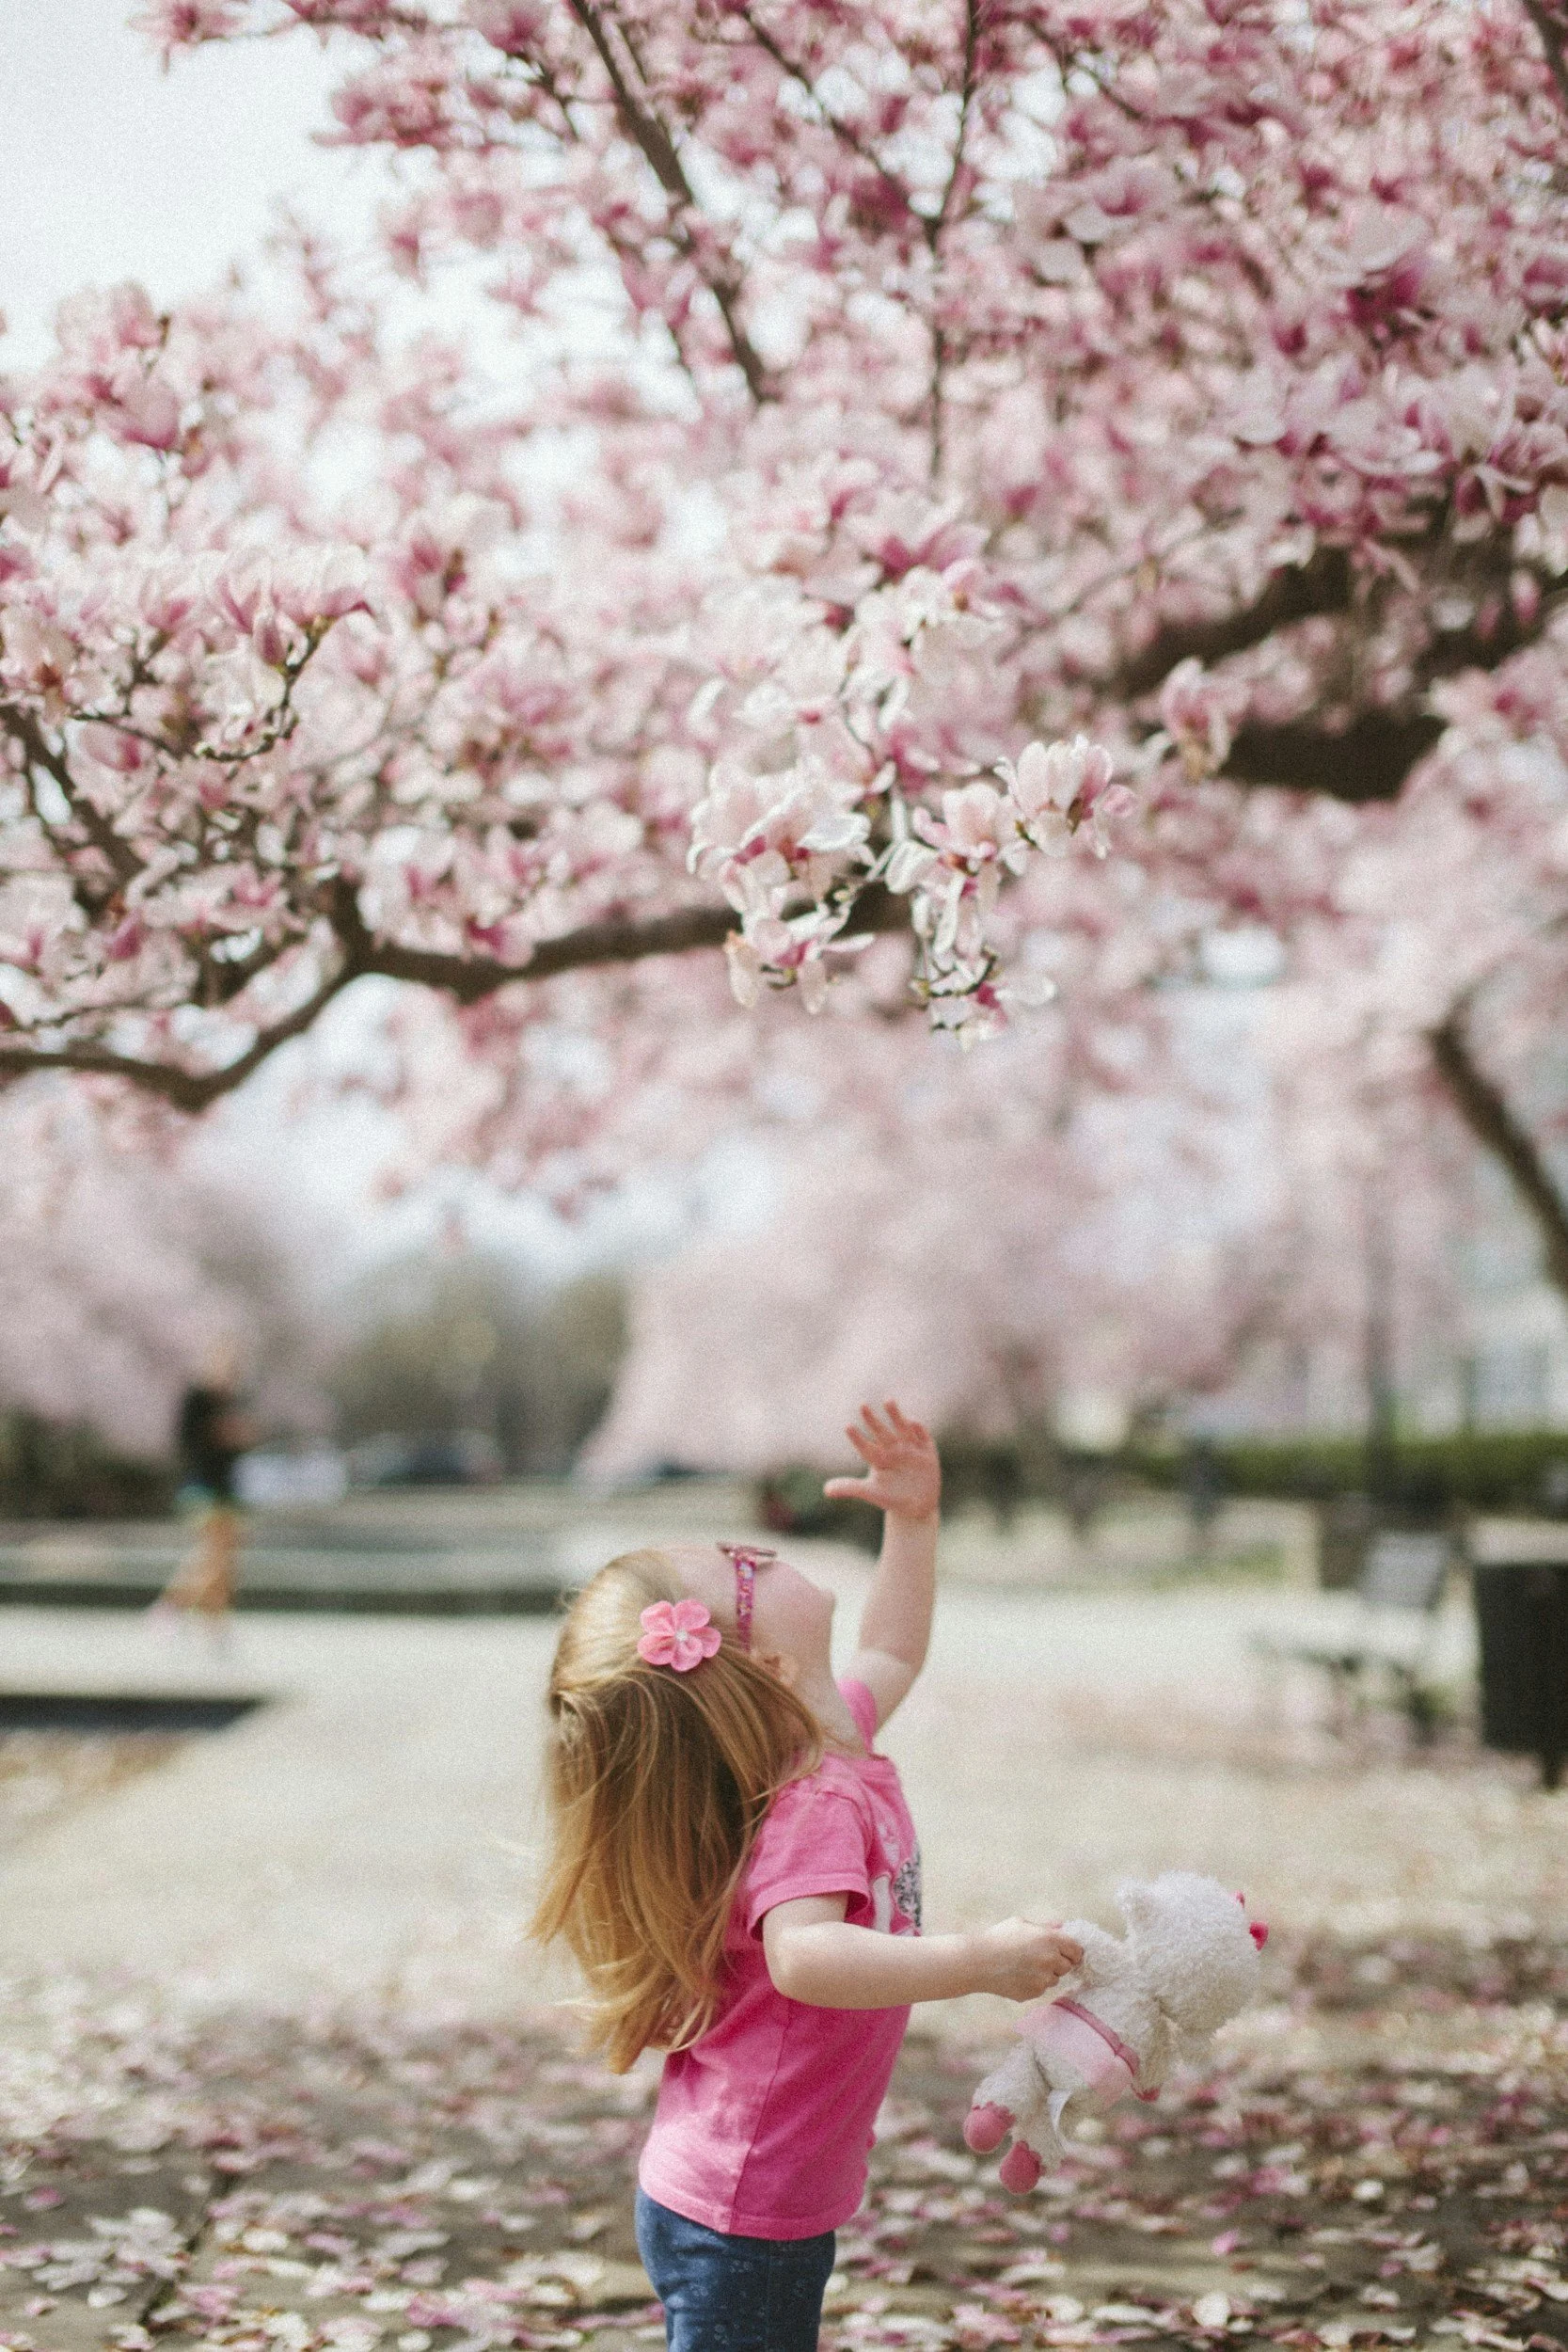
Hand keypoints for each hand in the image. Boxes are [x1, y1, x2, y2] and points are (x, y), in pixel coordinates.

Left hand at [823, 1401, 940, 1522]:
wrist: (917, 1506)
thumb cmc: (891, 1498)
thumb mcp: (871, 1493)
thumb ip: (850, 1488)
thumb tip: (825, 1490)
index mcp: (878, 1458)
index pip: (865, 1446)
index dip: (857, 1438)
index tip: (847, 1427)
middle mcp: (893, 1449)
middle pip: (881, 1432)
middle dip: (872, 1420)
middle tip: (861, 1405)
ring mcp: (910, 1448)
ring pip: (902, 1428)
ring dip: (896, 1415)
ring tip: (887, 1401)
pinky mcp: (927, 1451)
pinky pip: (923, 1437)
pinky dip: (919, 1429)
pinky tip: (913, 1422)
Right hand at [968, 1919, 1082, 2003]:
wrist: (978, 1962)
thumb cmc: (998, 1938)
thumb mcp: (1021, 1924)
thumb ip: (1045, 1927)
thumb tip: (1062, 1927)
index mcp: (1050, 1939)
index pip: (1076, 1950)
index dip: (1072, 1951)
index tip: (1065, 1952)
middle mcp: (1050, 1960)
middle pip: (1068, 1966)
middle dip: (1058, 1962)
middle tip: (1041, 1958)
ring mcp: (1043, 1979)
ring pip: (1054, 1979)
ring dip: (1046, 1974)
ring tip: (1025, 1966)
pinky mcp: (1034, 1993)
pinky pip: (1041, 1989)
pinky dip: (1034, 1984)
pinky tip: (1018, 1976)